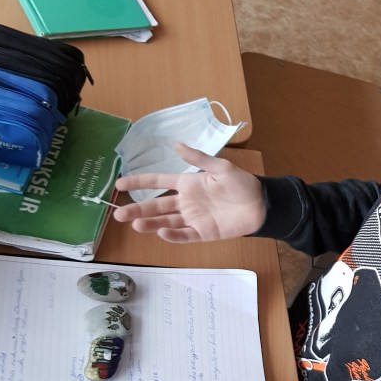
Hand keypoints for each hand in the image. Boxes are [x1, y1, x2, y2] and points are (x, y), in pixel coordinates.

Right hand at [113, 143, 265, 241]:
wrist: (261, 205)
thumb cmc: (242, 184)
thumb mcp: (221, 167)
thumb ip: (198, 158)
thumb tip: (176, 145)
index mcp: (188, 183)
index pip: (158, 182)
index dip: (139, 182)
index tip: (119, 184)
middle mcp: (186, 202)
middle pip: (156, 206)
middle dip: (137, 210)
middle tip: (119, 214)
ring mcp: (193, 218)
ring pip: (166, 222)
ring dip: (151, 224)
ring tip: (135, 225)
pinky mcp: (203, 233)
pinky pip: (184, 235)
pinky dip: (173, 235)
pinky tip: (161, 233)